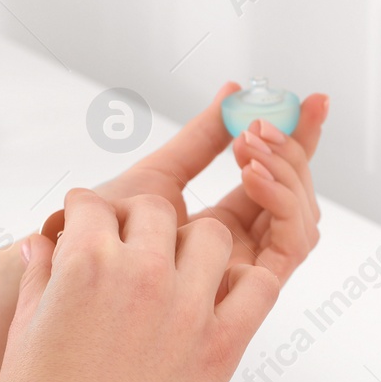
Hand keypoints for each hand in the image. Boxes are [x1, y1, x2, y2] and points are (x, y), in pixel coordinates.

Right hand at [0, 189, 279, 381]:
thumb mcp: (23, 333)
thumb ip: (38, 277)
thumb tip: (41, 244)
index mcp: (84, 264)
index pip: (94, 204)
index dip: (85, 214)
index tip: (86, 228)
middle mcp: (141, 275)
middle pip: (153, 210)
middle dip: (136, 220)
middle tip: (129, 246)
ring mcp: (187, 309)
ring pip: (210, 235)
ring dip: (191, 243)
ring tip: (175, 269)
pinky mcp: (221, 346)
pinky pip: (257, 287)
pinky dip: (244, 281)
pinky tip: (219, 294)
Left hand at [45, 85, 327, 284]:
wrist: (68, 267)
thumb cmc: (101, 231)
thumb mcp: (158, 175)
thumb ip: (200, 140)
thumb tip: (233, 91)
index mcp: (222, 226)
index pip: (276, 178)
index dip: (299, 138)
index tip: (311, 100)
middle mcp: (241, 250)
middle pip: (297, 197)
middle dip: (299, 149)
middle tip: (272, 117)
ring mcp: (248, 270)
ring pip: (303, 218)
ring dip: (287, 171)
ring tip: (248, 144)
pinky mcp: (252, 290)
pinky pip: (293, 245)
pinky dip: (282, 201)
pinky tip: (251, 173)